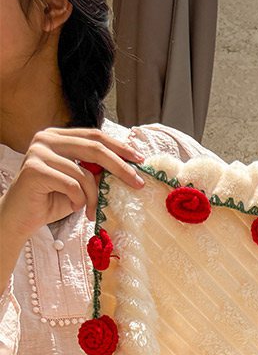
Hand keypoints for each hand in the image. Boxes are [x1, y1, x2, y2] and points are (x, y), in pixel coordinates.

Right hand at [0, 126, 145, 246]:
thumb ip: (95, 172)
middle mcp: (47, 138)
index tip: (139, 160)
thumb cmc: (51, 200)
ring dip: (93, 197)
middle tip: (138, 183)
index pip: (95, 136)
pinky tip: (72, 207)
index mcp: (58, 136)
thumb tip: (127, 169)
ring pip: (85, 173)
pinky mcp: (35, 169)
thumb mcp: (80, 184)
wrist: (21, 217)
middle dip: (121, 167)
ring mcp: (39, 151)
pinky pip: (72, 186)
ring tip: (89, 210)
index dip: (119, 147)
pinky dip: (78, 201)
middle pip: (95, 148)